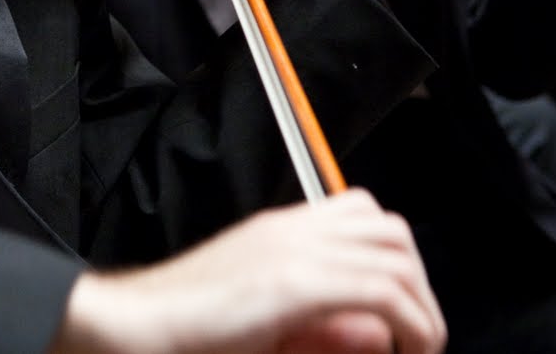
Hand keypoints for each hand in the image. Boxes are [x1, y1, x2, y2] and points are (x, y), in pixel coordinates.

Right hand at [53, 190, 445, 353]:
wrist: (135, 327)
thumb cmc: (182, 330)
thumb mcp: (261, 322)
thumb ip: (314, 324)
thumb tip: (377, 330)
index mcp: (277, 232)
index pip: (362, 215)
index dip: (395, 260)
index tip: (401, 311)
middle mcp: (290, 231)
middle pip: (389, 229)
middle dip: (418, 281)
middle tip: (416, 332)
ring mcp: (294, 252)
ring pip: (395, 255)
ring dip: (421, 306)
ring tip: (417, 347)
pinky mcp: (296, 284)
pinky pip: (383, 293)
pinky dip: (411, 325)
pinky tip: (405, 351)